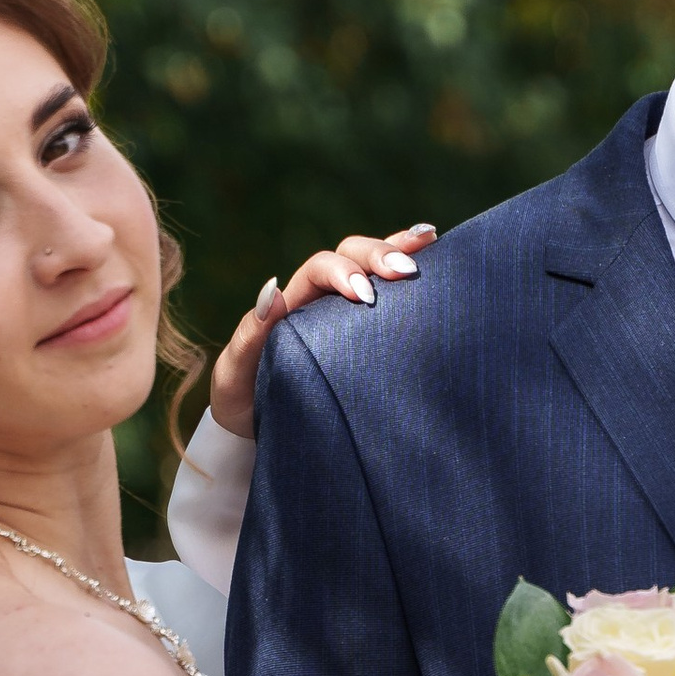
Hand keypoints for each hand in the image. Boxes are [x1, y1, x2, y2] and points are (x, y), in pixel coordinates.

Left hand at [205, 224, 435, 438]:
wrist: (261, 434)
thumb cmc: (245, 402)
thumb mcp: (234, 373)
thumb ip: (248, 336)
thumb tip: (273, 291)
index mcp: (294, 304)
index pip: (320, 268)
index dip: (343, 272)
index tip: (364, 296)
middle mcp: (324, 299)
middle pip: (353, 254)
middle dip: (380, 255)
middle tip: (406, 272)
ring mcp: (351, 316)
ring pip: (378, 267)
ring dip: (403, 251)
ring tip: (431, 241)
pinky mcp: (373, 336)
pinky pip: (396, 298)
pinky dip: (418, 275)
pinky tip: (440, 260)